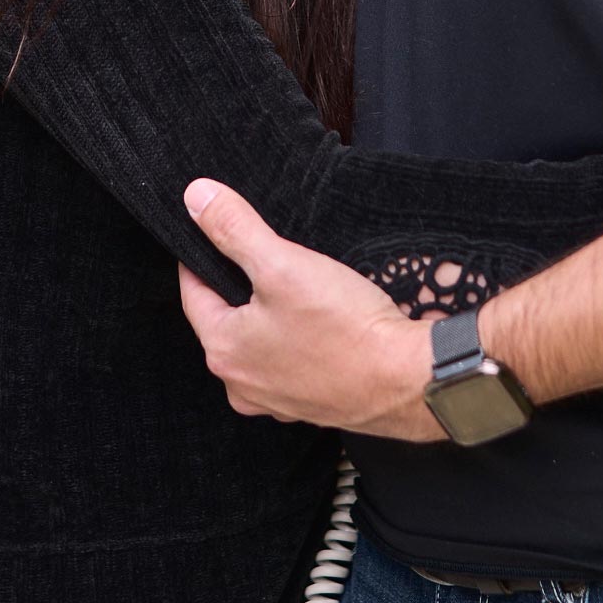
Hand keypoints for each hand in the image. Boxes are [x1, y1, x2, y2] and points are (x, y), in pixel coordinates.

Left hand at [173, 178, 445, 440]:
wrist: (408, 380)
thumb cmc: (345, 328)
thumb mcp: (283, 265)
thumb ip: (234, 229)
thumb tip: (196, 197)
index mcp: (223, 351)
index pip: (193, 292)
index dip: (203, 255)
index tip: (214, 232)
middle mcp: (241, 384)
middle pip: (226, 319)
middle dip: (240, 286)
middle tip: (266, 256)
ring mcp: (277, 399)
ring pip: (260, 342)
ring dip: (271, 316)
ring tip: (298, 288)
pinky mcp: (310, 404)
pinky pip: (291, 362)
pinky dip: (299, 341)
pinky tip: (322, 324)